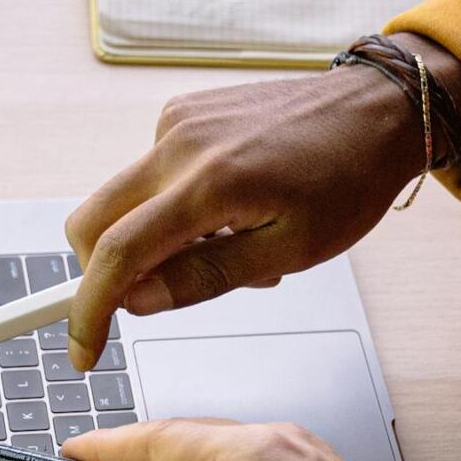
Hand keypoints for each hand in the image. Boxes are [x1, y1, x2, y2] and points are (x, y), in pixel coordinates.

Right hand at [63, 37, 460, 368]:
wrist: (377, 108)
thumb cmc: (349, 177)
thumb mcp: (290, 250)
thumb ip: (206, 277)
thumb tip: (138, 301)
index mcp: (209, 182)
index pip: (117, 254)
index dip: (89, 311)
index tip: (84, 351)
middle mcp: (180, 143)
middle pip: (94, 221)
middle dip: (106, 272)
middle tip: (163, 294)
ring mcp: (177, 121)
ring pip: (124, 202)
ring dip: (155, 240)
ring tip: (233, 244)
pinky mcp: (182, 112)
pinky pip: (152, 175)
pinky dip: (174, 207)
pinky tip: (233, 210)